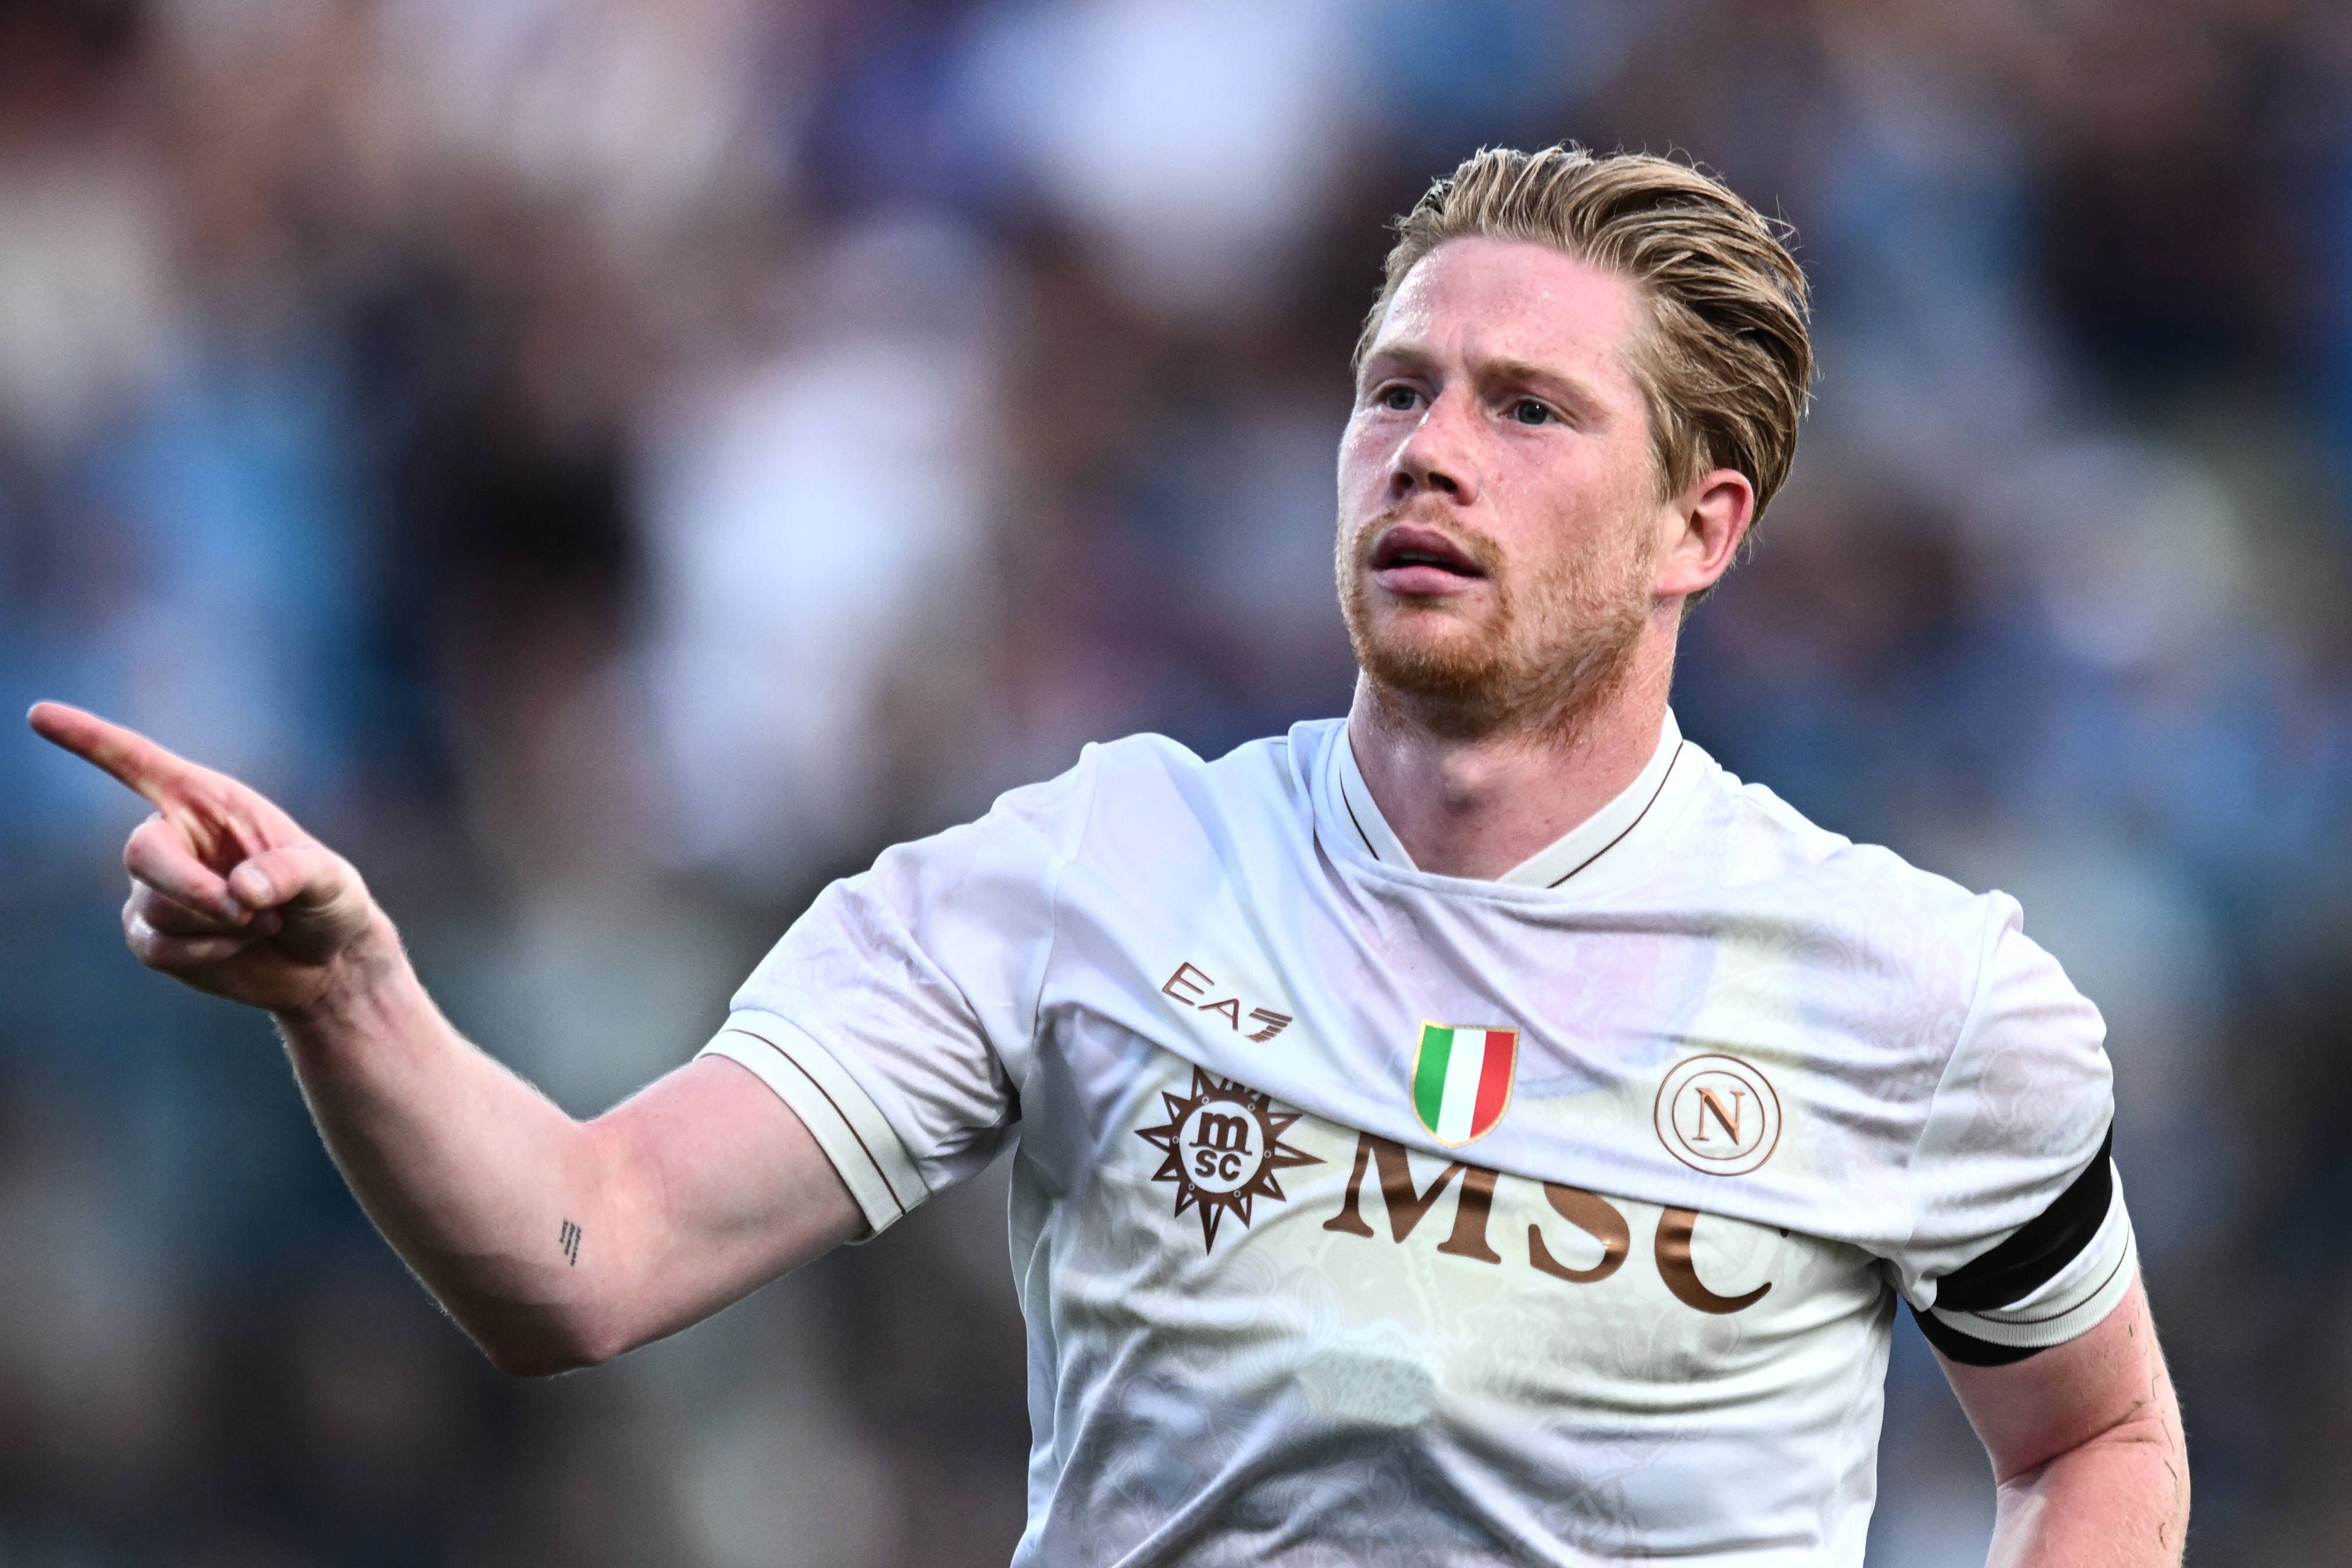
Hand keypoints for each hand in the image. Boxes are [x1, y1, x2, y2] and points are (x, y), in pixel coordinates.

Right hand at [28, 702, 381, 1013]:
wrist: (326, 960)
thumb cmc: (329, 901)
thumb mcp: (330, 880)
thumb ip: (292, 874)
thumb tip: (239, 890)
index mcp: (209, 802)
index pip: (139, 763)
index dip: (89, 739)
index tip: (39, 714)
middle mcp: (174, 837)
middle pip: (141, 853)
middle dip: (191, 888)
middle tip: (246, 909)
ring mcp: (156, 889)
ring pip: (157, 908)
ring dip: (219, 925)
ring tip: (263, 921)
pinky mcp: (153, 936)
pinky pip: (158, 948)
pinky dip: (206, 953)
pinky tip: (238, 945)